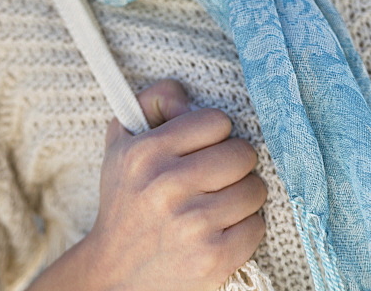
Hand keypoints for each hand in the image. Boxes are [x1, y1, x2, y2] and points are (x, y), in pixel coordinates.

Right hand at [84, 78, 266, 290]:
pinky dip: (246, 226)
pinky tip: (223, 228)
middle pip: (242, 153)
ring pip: (254, 189)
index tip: (206, 147)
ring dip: (244, 194)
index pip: (216, 121)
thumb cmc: (126, 200)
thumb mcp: (122, 141)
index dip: (216, 133)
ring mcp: (191, 224)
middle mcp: (167, 185)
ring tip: (222, 201)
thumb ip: (153, 102)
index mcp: (146, 152)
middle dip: (235, 162)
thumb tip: (189, 97)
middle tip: (219, 174)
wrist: (113, 274)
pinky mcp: (212, 258)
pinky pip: (256, 226)